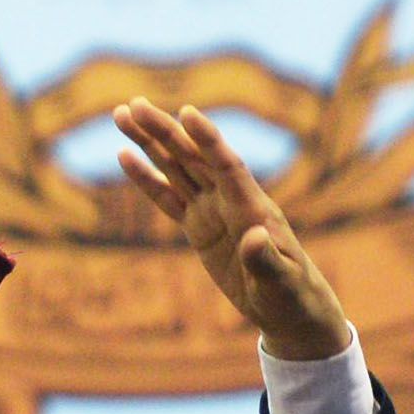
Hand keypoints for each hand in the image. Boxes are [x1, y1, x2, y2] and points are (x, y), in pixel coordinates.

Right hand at [113, 98, 351, 360]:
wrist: (288, 307)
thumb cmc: (291, 295)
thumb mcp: (281, 283)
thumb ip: (265, 260)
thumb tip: (252, 236)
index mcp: (252, 209)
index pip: (227, 166)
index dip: (208, 140)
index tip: (186, 113)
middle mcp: (230, 201)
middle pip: (193, 157)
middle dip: (164, 131)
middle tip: (134, 106)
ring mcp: (212, 211)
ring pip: (176, 168)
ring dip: (150, 142)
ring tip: (122, 115)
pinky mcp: (198, 226)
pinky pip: (167, 197)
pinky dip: (146, 177)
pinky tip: (124, 156)